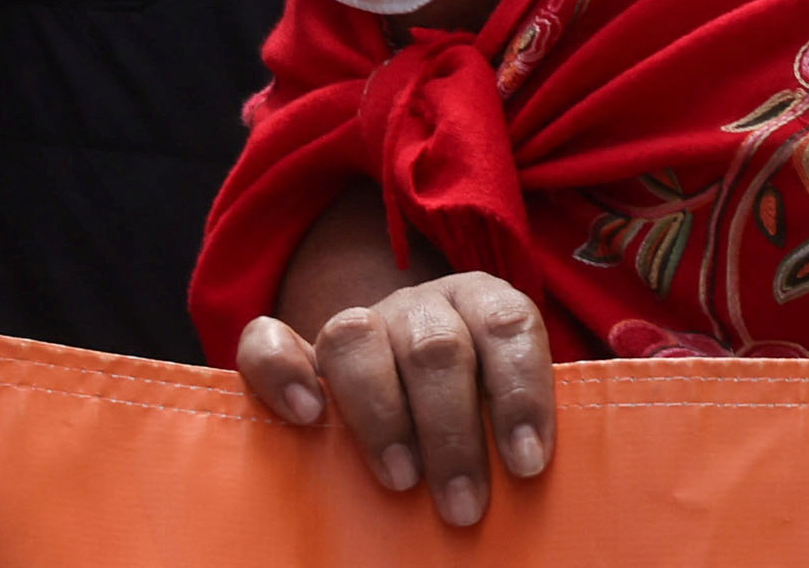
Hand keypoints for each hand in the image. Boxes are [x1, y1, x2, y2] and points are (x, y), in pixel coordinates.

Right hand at [234, 272, 554, 530]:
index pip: (508, 325)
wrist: (405, 380)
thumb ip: (521, 420)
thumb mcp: (506, 404)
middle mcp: (420, 306)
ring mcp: (357, 323)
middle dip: (453, 431)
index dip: (521, 390)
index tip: (526, 463)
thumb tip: (540, 476)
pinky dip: (280, 372)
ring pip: (356, 337)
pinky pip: (268, 343)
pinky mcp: (296, 349)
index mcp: (481, 303)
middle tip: (464, 506)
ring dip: (381, 414)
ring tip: (401, 481)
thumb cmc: (473, 411)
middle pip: (436, 346)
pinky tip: (305, 415)